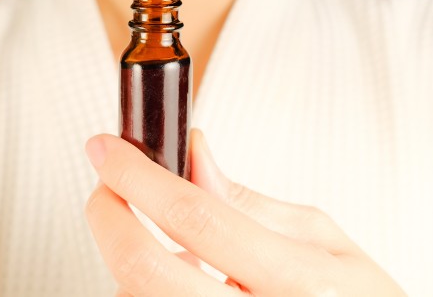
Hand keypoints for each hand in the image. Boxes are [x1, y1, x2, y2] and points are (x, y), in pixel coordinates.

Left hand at [84, 131, 406, 295]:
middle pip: (144, 268)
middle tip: (106, 188)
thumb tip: (194, 157)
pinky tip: (175, 279)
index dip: (138, 176)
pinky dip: (144, 290)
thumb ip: (252, 202)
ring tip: (164, 246)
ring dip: (128, 261)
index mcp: (299, 283)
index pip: (195, 217)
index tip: (107, 150)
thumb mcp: (326, 242)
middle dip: (108, 215)